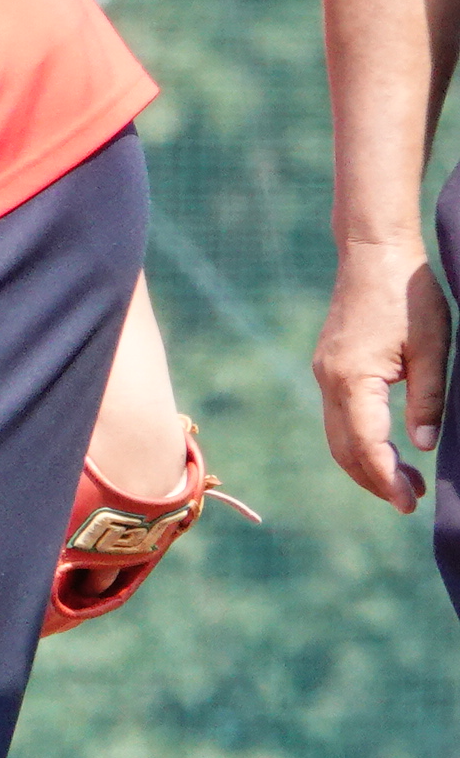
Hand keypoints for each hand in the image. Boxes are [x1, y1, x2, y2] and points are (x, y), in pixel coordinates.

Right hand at [315, 235, 449, 513]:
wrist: (373, 254)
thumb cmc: (409, 295)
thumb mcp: (432, 347)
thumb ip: (428, 399)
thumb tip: (423, 447)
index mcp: (354, 378)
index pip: (367, 444)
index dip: (387, 478)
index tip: (409, 503)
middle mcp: (330, 382)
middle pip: (344, 450)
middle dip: (375, 480)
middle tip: (409, 501)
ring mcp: (325, 375)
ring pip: (337, 437)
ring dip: (366, 464)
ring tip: (403, 481)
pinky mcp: (330, 369)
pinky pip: (337, 419)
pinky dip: (358, 442)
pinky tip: (385, 447)